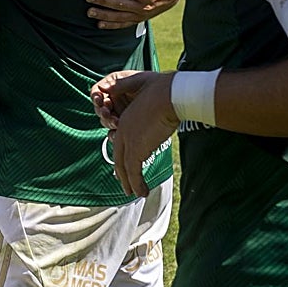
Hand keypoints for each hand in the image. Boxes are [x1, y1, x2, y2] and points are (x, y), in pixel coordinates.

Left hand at [86, 0, 182, 28]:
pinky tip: (99, 24)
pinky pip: (123, 25)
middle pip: (119, 4)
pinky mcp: (138, 20)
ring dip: (103, 15)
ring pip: (119, 16)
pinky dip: (111, 25)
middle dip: (102, 0)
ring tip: (89, 12)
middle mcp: (142, 6)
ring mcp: (140, 15)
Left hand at [90, 70, 177, 196]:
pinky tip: (143, 193)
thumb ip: (150, 111)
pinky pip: (133, 172)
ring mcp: (127, 140)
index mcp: (125, 120)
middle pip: (118, 157)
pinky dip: (137, 184)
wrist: (169, 95)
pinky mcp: (135, 149)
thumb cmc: (164, 93)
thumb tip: (156, 115)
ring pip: (123, 167)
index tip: (126, 168)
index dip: (122, 157)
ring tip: (134, 193)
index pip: (121, 143)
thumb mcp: (153, 104)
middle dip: (122, 173)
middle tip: (126, 185)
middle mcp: (122, 131)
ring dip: (129, 182)